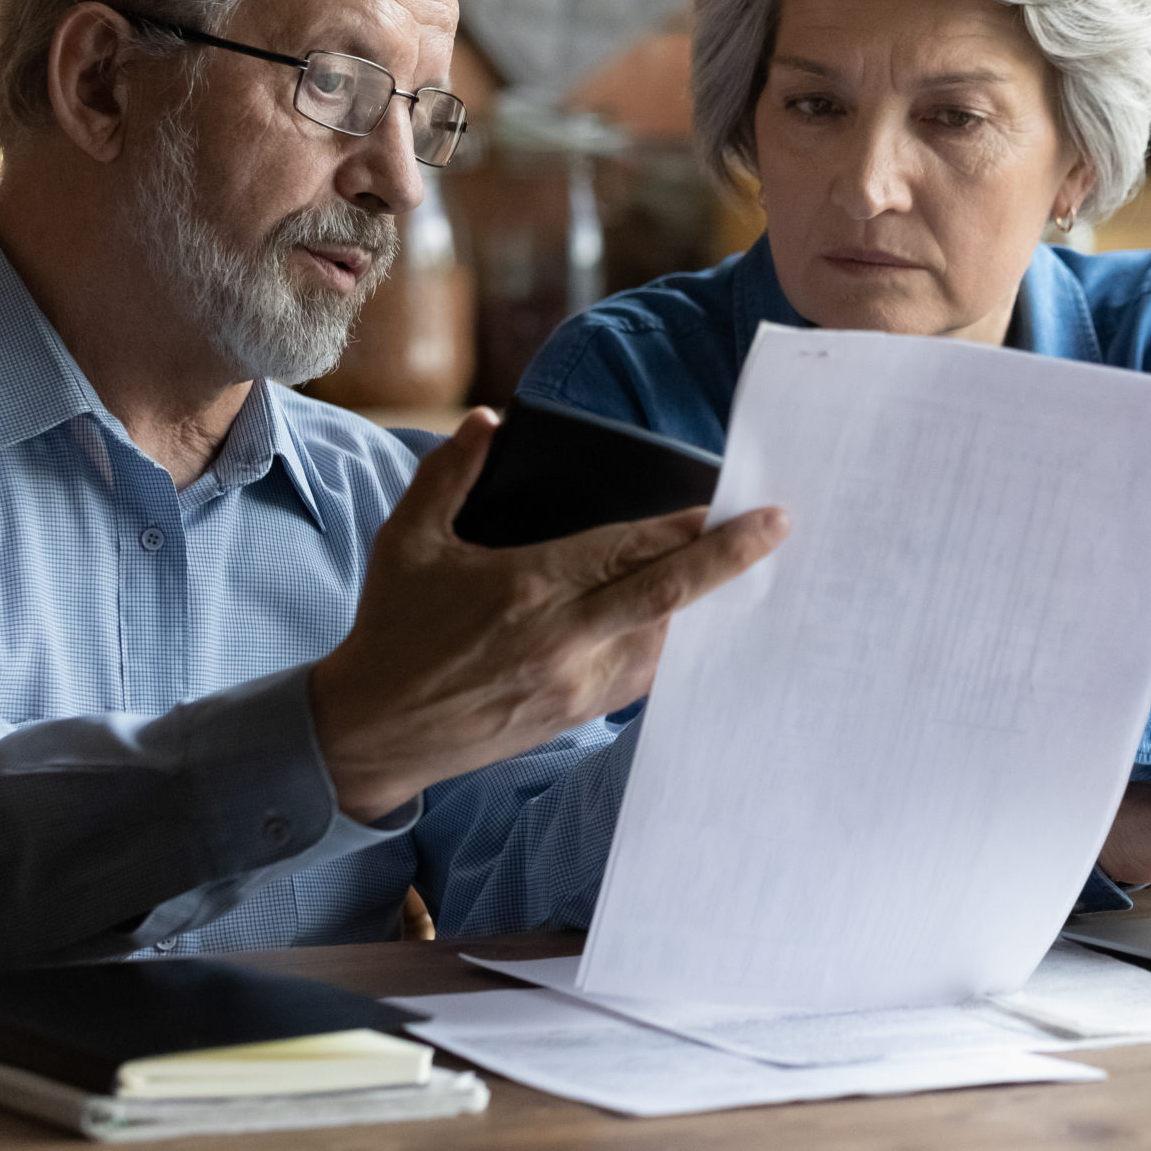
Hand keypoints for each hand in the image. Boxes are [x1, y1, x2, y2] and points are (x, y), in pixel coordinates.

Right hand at [308, 408, 786, 820]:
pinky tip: (692, 625)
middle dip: (729, 559)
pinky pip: (642, 678)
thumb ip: (450, 473)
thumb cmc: (390, 629)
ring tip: (750, 573)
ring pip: (664, 641)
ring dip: (707, 607)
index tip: (730, 502)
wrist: (372, 731)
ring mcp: (574, 685)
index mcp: (528, 587)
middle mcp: (563, 639)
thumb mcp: (408, 540)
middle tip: (778, 527)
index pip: (629, 551)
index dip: (687, 527)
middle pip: (668, 594)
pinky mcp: (573, 717)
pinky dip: (672, 647)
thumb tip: (490, 419)